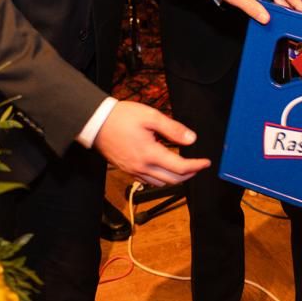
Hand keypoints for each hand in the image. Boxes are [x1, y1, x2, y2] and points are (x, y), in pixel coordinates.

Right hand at [93, 100, 209, 185]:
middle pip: (173, 180)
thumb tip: (191, 139)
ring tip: (184, 168)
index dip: (196, 166)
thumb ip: (172, 129)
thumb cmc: (120, 117)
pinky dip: (161, 179)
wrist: (95, 123)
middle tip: (198, 166)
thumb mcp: (150, 116)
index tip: (206, 162)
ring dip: (176, 179)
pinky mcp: (127, 170)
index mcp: (150, 154)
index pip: (180, 167)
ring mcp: (133, 170)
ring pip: (161, 184)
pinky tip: (163, 169)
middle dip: (189, 174)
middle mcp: (142, 167)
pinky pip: (148, 181)